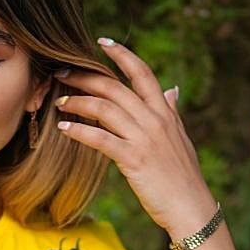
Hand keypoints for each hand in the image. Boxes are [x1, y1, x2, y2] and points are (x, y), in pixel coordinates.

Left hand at [54, 39, 216, 234]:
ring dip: (77, 102)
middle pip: (115, 87)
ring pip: (104, 109)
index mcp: (165, 113)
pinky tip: (63, 128)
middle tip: (62, 73)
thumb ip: (172, 113)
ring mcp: (144, 138)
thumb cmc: (183, 177)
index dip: (122, 54)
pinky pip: (100, 139)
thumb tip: (172, 90)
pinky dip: (79, 131)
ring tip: (58, 101)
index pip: (142, 73)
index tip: (102, 41)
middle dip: (85, 76)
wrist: (191, 208)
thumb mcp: (181, 138)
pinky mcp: (133, 159)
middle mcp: (155, 120)